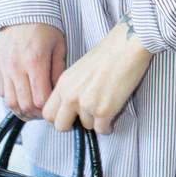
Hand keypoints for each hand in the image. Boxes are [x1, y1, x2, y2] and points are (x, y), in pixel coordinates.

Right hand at [0, 23, 66, 120]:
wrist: (22, 11)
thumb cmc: (44, 27)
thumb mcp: (59, 46)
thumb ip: (58, 71)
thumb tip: (58, 93)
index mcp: (35, 62)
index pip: (39, 100)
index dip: (47, 109)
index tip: (53, 108)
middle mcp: (17, 67)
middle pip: (24, 105)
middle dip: (35, 114)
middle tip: (43, 112)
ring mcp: (4, 67)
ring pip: (10, 102)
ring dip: (21, 110)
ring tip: (31, 109)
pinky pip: (1, 92)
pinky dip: (11, 98)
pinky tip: (21, 94)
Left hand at [41, 13, 152, 133]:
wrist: (127, 46)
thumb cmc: (108, 53)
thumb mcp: (79, 70)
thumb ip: (71, 89)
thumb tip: (72, 108)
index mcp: (63, 83)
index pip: (48, 113)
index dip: (59, 116)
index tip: (70, 115)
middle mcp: (71, 96)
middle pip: (60, 126)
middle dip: (73, 125)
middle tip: (85, 117)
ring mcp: (87, 105)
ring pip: (87, 127)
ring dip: (95, 120)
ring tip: (106, 104)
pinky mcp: (104, 111)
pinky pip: (102, 130)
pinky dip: (108, 125)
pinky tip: (113, 113)